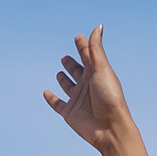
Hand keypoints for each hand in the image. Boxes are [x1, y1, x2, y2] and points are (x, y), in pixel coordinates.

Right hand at [44, 24, 132, 154]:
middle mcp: (87, 84)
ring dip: (64, 79)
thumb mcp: (102, 68)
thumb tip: (98, 26)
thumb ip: (96, 49)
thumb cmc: (109, 97)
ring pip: (68, 86)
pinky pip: (58, 104)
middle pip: (77, 70)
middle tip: (66, 57)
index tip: (79, 37)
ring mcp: (78, 99)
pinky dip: (51, 99)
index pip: (88, 55)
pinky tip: (46, 92)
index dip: (83, 46)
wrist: (110, 128)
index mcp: (96, 72)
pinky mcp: (70, 113)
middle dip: (71, 63)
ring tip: (60, 73)